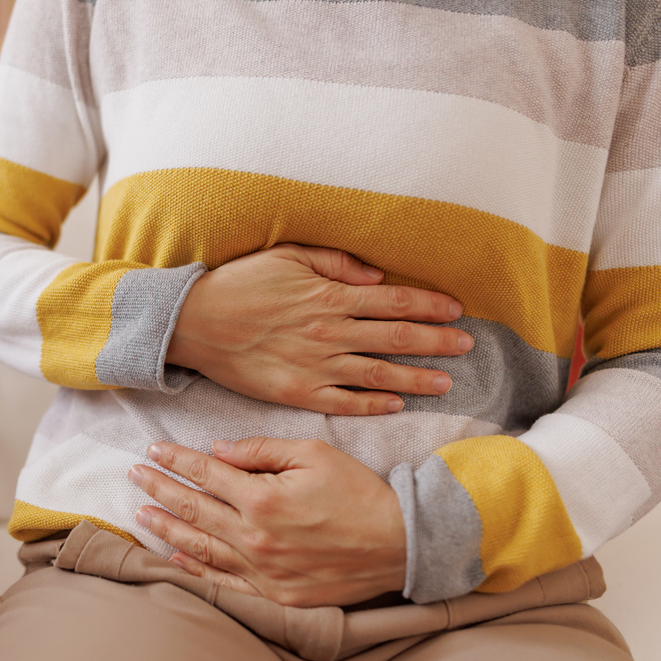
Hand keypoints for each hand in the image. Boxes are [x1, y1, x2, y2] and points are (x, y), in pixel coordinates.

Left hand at [127, 437, 406, 607]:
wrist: (400, 544)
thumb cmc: (359, 492)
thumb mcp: (315, 454)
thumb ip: (262, 451)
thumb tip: (218, 450)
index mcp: (263, 497)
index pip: (206, 474)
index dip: (176, 460)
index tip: (153, 450)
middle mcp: (255, 537)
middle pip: (194, 510)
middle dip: (159, 489)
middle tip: (135, 476)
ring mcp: (262, 570)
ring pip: (200, 548)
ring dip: (166, 529)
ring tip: (141, 515)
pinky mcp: (274, 595)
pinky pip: (224, 583)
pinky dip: (195, 570)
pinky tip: (174, 558)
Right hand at [166, 244, 471, 415]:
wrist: (194, 323)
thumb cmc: (239, 284)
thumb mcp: (287, 256)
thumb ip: (335, 264)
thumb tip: (376, 277)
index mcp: (329, 296)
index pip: (394, 301)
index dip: (430, 305)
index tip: (456, 310)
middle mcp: (329, 332)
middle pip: (397, 338)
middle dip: (437, 341)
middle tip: (467, 346)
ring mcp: (315, 366)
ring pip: (378, 373)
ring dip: (416, 378)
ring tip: (446, 382)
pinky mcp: (297, 393)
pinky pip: (343, 401)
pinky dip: (373, 403)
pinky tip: (396, 404)